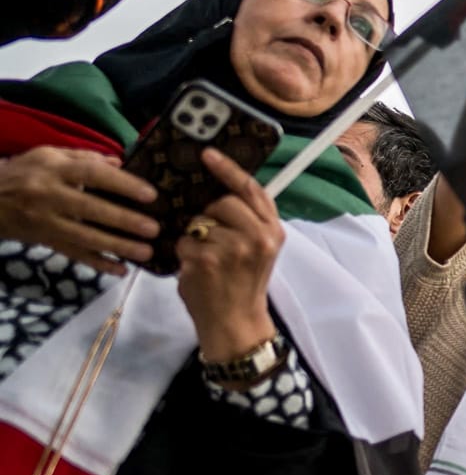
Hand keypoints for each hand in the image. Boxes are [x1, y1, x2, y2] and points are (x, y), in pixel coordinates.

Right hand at [0, 147, 160, 273]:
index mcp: (54, 170)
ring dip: (117, 246)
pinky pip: (74, 254)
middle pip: (90, 208)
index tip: (150, 194)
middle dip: (123, 221)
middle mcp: (49, 195)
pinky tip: (120, 270)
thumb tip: (120, 162)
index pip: (92, 174)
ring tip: (146, 253)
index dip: (121, 184)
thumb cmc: (24, 173)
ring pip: (84, 236)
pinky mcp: (45, 240)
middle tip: (154, 229)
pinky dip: (97, 263)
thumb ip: (83, 156)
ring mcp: (46, 221)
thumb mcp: (48, 156)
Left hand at [174, 149, 284, 360]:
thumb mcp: (259, 249)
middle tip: (211, 235)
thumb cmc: (243, 284)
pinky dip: (183, 253)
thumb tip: (216, 190)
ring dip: (194, 236)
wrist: (236, 321)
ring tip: (205, 257)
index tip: (207, 153)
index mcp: (273, 230)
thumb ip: (248, 221)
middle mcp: (259, 237)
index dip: (228, 169)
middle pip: (222, 201)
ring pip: (199, 221)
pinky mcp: (208, 259)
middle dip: (209, 213)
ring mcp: (233, 248)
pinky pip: (184, 240)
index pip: (251, 189)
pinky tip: (194, 268)